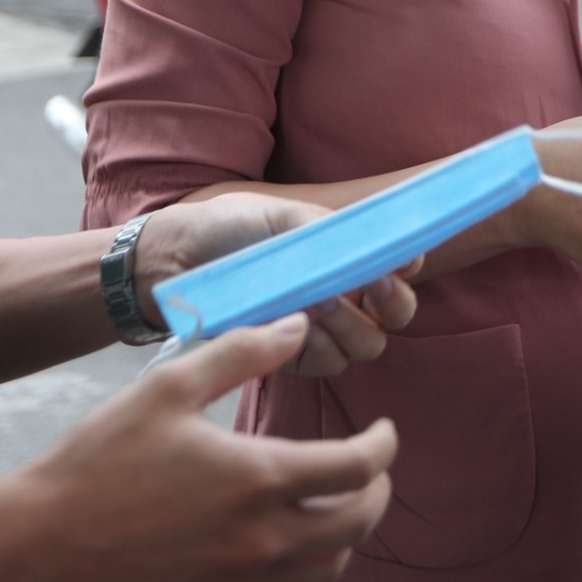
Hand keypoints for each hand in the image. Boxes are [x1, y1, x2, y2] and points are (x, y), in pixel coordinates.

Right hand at [0, 317, 397, 581]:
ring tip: (339, 505)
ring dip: (347, 536)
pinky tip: (293, 561)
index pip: (358, 466)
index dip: (384, 445)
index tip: (385, 430)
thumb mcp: (167, 389)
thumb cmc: (96, 461)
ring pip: (328, 569)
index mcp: (258, 477)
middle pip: (357, 523)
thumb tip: (296, 325)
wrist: (32, 548)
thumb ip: (240, 352)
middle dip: (377, 490)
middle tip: (372, 468)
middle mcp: (260, 538)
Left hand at [141, 194, 419, 377]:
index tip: (402, 263)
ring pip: (365, 345)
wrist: (172, 260)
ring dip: (351, 326)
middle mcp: (340, 294)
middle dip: (391, 304)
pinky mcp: (288, 356)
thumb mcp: (282, 216)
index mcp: (344, 256)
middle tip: (373, 290)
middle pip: (395, 316)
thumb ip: (331, 232)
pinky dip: (318, 349)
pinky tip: (296, 328)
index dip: (409, 268)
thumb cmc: (227, 228)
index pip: (400, 268)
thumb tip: (381, 245)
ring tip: (321, 304)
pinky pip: (325, 365)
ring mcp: (317, 328)